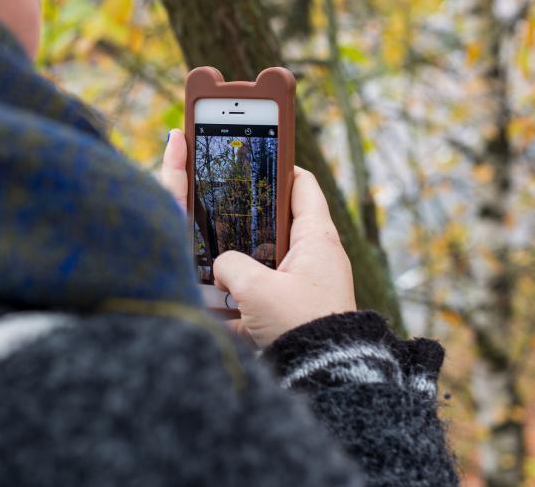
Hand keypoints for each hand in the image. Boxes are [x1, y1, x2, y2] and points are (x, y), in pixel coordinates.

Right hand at [158, 130, 355, 348]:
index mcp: (317, 239)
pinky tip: (214, 297)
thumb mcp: (257, 290)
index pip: (302, 184)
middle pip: (276, 222)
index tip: (252, 155)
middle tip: (217, 204)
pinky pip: (260, 293)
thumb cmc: (302, 326)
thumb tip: (220, 267)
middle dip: (245, 216)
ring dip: (239, 259)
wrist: (326, 378)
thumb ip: (229, 266)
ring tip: (208, 249)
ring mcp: (302, 286)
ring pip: (263, 259)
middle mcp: (313, 258)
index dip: (278, 165)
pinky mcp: (290, 312)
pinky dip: (240, 294)